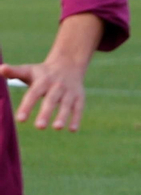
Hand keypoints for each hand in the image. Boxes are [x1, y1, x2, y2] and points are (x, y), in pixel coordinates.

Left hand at [1, 12, 102, 131]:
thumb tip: (1, 69)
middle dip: (46, 113)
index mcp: (42, 80)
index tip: (20, 119)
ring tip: (57, 128)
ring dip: (63, 116)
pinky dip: (76, 118)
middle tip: (39, 127)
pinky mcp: (79, 97)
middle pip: (51, 100)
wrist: (68, 64)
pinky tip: (72, 130)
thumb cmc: (42, 73)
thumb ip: (14, 72)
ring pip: (66, 105)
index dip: (27, 106)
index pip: (33, 94)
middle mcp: (57, 86)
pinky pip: (78, 108)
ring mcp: (69, 91)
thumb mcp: (28, 70)